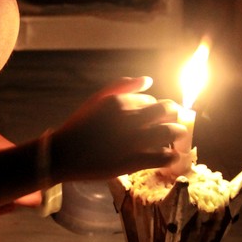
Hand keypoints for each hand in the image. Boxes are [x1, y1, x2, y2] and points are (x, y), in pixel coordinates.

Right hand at [43, 76, 184, 181]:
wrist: (64, 155)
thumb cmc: (78, 127)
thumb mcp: (96, 100)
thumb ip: (121, 86)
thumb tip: (148, 80)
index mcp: (119, 102)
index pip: (151, 100)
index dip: (154, 108)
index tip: (153, 117)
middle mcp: (128, 118)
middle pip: (167, 111)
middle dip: (174, 116)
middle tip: (173, 124)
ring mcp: (132, 141)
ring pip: (170, 132)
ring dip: (177, 135)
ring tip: (176, 140)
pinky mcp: (134, 161)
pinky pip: (164, 157)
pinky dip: (171, 157)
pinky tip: (169, 158)